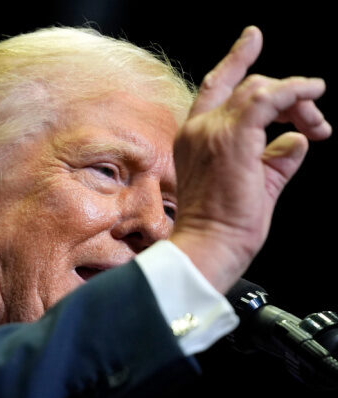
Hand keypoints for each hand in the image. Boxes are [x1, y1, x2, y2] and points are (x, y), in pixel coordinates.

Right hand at [170, 26, 331, 292]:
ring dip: (297, 99)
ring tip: (317, 122)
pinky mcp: (233, 136)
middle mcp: (198, 129)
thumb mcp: (254, 185)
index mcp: (194, 138)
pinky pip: (270, 98)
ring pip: (261, 89)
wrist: (209, 244)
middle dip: (287, 96)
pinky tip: (314, 94)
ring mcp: (212, 130)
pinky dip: (296, 93)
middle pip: (248, 87)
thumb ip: (275, 159)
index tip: (252, 40)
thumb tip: (298, 141)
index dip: (235, 61)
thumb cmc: (224, 224)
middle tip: (313, 121)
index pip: (214, 88)